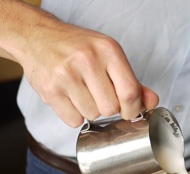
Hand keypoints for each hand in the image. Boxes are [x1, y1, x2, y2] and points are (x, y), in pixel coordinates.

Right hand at [19, 23, 158, 126]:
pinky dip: (74, 115)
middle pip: (111, 109)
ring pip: (92, 115)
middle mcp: (87, 60)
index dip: (132, 109)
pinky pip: (73, 120)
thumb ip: (132, 81)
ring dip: (90, 111)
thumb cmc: (76, 47)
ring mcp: (66, 75)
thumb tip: (151, 102)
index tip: (128, 110)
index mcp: (108, 50)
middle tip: (98, 94)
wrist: (38, 37)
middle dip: (108, 108)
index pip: (130, 92)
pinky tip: (69, 98)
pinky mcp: (50, 90)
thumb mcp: (108, 55)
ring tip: (81, 92)